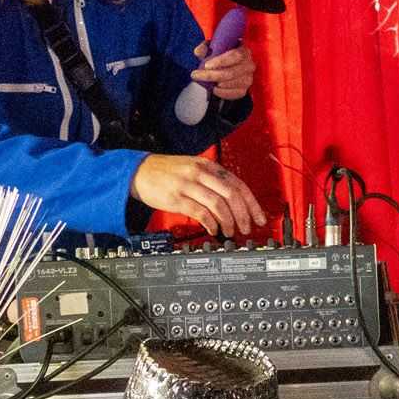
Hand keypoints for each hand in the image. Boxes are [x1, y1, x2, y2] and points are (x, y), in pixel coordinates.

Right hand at [130, 154, 265, 237]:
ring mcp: (189, 186)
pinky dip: (211, 223)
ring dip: (228, 221)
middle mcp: (201, 174)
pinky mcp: (177, 198)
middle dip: (243, 214)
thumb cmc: (166, 172)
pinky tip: (213, 230)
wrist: (139, 171)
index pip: (238, 184)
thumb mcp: (193, 169)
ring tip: (230, 232)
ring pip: (218, 204)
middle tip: (247, 228)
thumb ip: (212, 182)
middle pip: (232, 195)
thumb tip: (233, 202)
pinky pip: (200, 212)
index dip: (252, 203)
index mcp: (208, 166)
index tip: (259, 217)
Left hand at [190, 42, 253, 100]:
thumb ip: (204, 48)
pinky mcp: (244, 90)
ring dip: (215, 84)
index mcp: (243, 51)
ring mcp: (248, 78)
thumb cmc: (221, 55)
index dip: (221, 61)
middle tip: (197, 75)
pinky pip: (233, 94)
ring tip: (203, 81)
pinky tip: (213, 88)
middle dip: (212, 75)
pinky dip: (222, 92)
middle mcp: (249, 65)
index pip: (235, 56)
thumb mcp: (212, 48)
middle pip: (232, 72)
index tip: (207, 65)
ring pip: (232, 84)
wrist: (227, 67)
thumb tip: (199, 52)